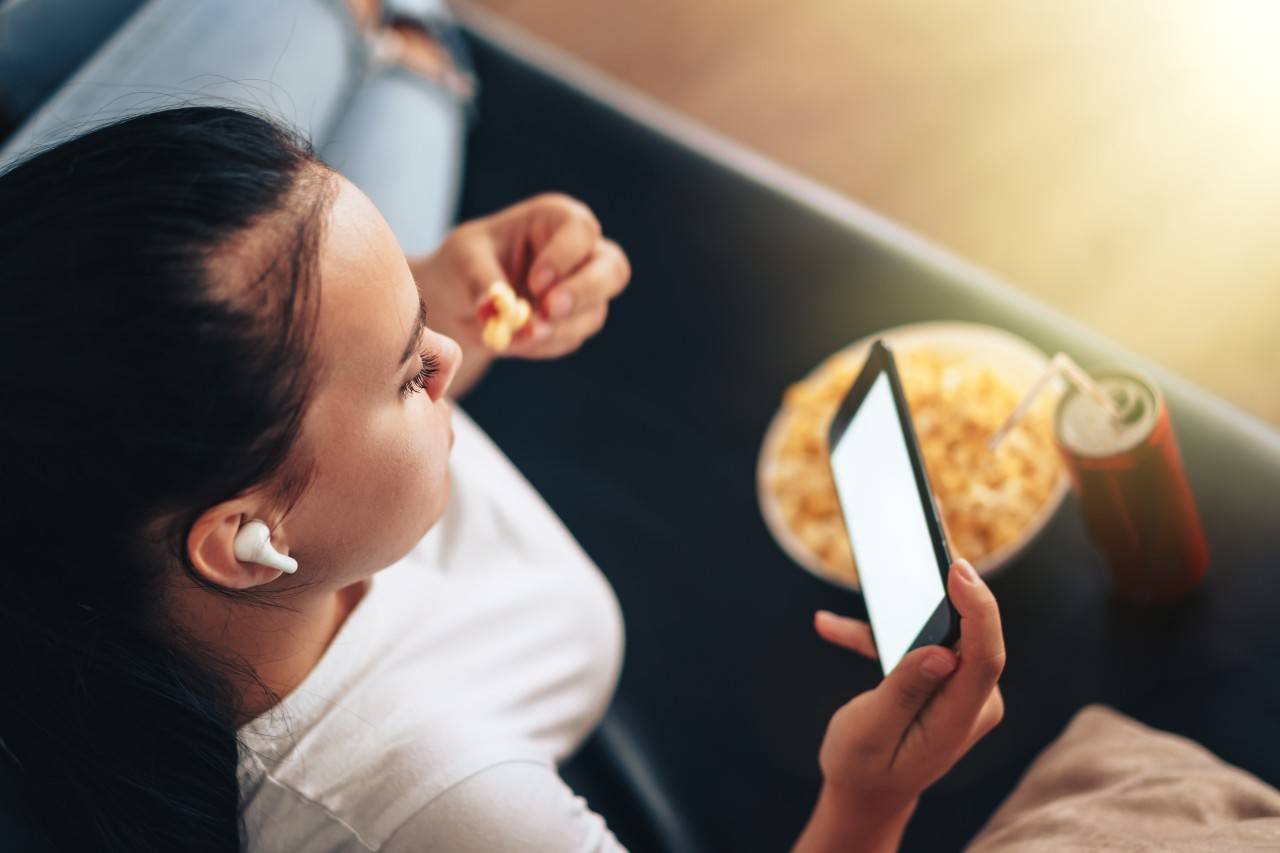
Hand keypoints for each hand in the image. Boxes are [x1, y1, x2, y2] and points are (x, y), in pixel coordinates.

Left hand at [410, 193, 629, 361]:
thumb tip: (493, 310)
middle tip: (547, 313)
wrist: (462, 301)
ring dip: (554, 329)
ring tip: (512, 336)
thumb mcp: (463, 262)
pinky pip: (571, 338)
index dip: (565, 256)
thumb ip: (481, 282)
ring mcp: (585, 289)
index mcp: (555, 219)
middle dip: (583, 294)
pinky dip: (542, 345)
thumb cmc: (465, 264)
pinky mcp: (577, 322)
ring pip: (593, 313)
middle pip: (613, 270)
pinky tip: (514, 340)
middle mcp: (581, 252)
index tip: (536, 282)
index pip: (580, 230)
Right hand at [812, 559, 1005, 815]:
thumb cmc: (863, 767)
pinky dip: (878, 636)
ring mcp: (962, 690)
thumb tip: (940, 652)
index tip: (957, 567)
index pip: (985, 656)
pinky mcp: (946, 680)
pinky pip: (920, 644)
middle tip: (926, 534)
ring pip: (944, 632)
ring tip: (874, 572)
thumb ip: (903, 691)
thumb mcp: (870, 732)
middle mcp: (973, 702)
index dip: (978, 607)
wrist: (867, 792)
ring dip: (900, 610)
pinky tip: (830, 627)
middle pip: (971, 632)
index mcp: (958, 719)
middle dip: (948, 585)